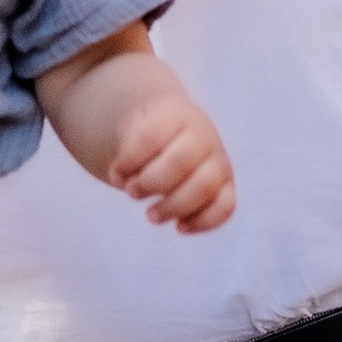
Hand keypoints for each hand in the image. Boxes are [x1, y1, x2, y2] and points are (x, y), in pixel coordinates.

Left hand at [107, 93, 237, 232]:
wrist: (177, 128)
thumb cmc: (150, 134)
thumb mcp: (133, 130)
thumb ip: (127, 153)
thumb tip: (122, 180)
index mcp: (175, 115)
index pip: (151, 135)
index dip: (130, 159)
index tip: (115, 173)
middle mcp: (203, 135)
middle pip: (181, 161)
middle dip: (150, 183)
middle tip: (131, 192)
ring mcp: (218, 160)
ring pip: (205, 186)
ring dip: (174, 206)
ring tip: (151, 215)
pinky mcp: (226, 185)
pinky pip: (225, 207)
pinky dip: (203, 222)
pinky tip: (179, 226)